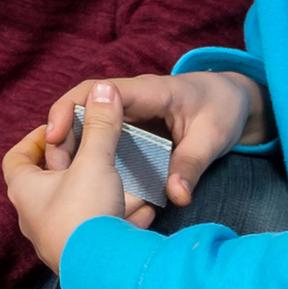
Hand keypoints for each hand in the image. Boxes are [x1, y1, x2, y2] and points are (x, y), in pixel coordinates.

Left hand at [1, 88, 155, 274]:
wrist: (103, 274)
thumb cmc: (86, 214)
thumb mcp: (95, 162)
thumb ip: (101, 126)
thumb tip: (103, 90)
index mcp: (25, 190)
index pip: (17, 157)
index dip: (35, 139)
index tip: (59, 129)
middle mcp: (34, 216)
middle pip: (50, 181)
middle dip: (78, 164)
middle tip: (97, 149)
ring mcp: (57, 238)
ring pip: (79, 206)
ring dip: (102, 192)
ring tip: (125, 180)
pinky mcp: (82, 255)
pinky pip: (98, 229)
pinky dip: (117, 218)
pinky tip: (140, 212)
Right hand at [47, 67, 268, 206]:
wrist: (234, 101)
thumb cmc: (223, 110)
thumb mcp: (213, 138)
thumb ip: (192, 166)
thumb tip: (176, 197)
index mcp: (149, 91)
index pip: (99, 91)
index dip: (72, 109)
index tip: (56, 136)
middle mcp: (132, 99)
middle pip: (83, 107)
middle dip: (62, 133)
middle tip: (53, 168)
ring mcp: (129, 114)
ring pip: (88, 124)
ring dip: (71, 147)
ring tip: (59, 178)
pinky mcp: (131, 129)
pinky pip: (102, 138)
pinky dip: (88, 155)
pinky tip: (82, 180)